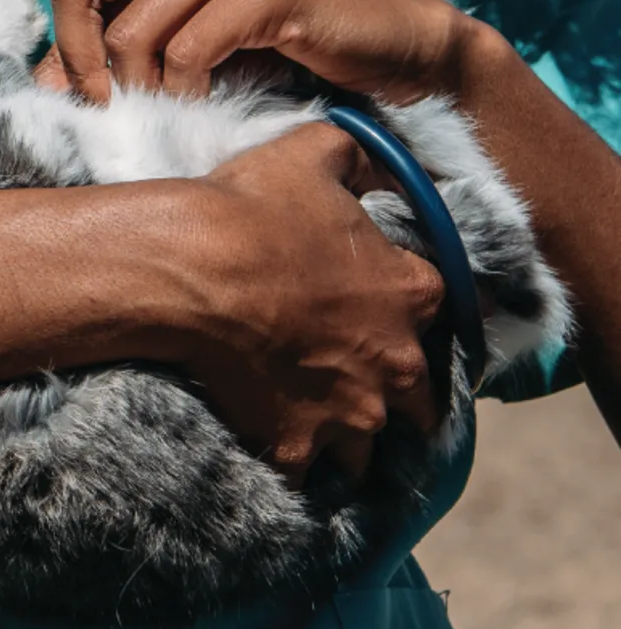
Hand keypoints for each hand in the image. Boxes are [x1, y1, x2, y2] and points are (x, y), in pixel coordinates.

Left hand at [43, 0, 470, 104]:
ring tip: (174, 108)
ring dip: (144, 89)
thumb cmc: (285, 38)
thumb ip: (122, 39)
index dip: (67, 44)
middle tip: (113, 110)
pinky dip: (188, 92)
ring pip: (134, 32)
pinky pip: (187, 53)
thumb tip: (44, 82)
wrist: (390, 42)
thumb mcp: (189, 29)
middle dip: (85, 63)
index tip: (91, 94)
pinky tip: (210, 101)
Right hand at [166, 123, 443, 485]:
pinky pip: (304, 476)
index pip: (439, 312)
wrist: (189, 270)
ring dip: (347, 442)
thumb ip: (356, 154)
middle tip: (353, 386)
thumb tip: (372, 153)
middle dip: (393, 397)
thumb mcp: (314, 152)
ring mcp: (349, 412)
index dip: (407, 312)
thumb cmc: (252, 209)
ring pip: (368, 449)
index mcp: (411, 294)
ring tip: (312, 432)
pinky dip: (291, 470)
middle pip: (419, 402)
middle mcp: (394, 363)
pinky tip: (271, 457)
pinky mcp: (296, 445)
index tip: (380, 314)